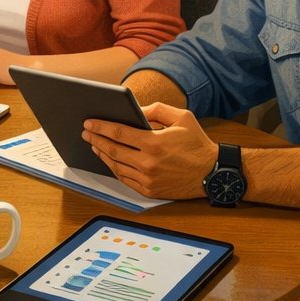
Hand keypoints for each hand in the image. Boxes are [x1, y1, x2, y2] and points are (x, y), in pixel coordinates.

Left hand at [83, 102, 217, 199]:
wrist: (213, 173)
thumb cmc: (197, 143)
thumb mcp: (182, 117)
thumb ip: (156, 109)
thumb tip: (134, 109)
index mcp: (154, 143)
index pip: (119, 133)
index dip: (101, 127)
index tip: (88, 123)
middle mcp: (148, 163)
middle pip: (113, 150)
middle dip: (96, 139)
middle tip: (86, 133)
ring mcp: (148, 179)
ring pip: (116, 166)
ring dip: (103, 155)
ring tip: (94, 145)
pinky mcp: (151, 191)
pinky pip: (126, 180)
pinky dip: (115, 170)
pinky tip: (110, 161)